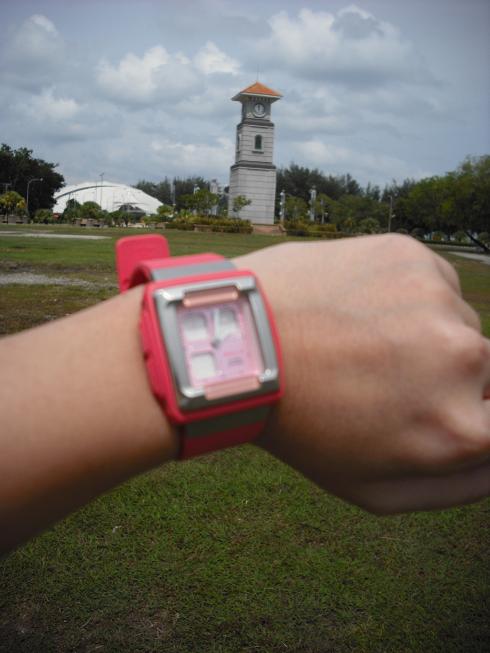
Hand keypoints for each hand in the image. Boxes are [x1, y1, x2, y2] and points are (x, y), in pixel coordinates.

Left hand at [237, 235, 489, 513]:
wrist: (243, 344)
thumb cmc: (303, 425)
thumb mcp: (375, 489)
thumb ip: (457, 486)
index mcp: (460, 429)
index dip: (470, 412)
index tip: (429, 402)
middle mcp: (465, 360)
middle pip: (487, 369)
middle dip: (444, 376)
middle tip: (383, 375)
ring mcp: (439, 301)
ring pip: (458, 323)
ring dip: (424, 334)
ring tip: (359, 341)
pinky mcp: (411, 257)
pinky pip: (430, 285)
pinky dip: (405, 297)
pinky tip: (355, 309)